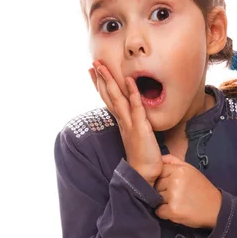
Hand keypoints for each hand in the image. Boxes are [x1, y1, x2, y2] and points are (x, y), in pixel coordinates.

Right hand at [89, 60, 162, 184]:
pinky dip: (132, 93)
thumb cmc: (143, 157)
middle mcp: (122, 121)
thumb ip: (135, 125)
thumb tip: (136, 117)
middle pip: (109, 96)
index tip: (94, 72)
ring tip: (103, 66)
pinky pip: (136, 107)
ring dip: (110, 81)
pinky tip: (129, 80)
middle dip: (101, 79)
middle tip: (93, 63)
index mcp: (121, 122)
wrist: (143, 174)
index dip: (101, 86)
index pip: (109, 100)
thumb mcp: (137, 136)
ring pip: (117, 98)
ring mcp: (129, 123)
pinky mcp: (140, 127)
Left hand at [154, 154, 221, 228]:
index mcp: (180, 169)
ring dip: (164, 203)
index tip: (172, 185)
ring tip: (178, 203)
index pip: (159, 172)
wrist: (216, 209)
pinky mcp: (173, 210)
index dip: (164, 180)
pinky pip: (159, 211)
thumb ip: (174, 161)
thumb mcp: (191, 170)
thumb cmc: (202, 189)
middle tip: (177, 195)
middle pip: (156, 185)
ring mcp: (174, 196)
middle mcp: (176, 181)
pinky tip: (176, 211)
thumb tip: (159, 157)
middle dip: (162, 191)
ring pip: (156, 198)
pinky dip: (165, 213)